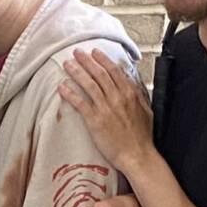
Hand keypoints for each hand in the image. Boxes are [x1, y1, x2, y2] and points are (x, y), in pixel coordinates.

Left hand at [58, 49, 154, 177]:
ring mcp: (106, 108)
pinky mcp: (95, 121)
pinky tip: (62, 87)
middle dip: (87, 61)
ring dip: (77, 72)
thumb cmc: (141, 136)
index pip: (114, 71)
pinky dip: (70, 93)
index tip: (95, 52)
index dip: (103, 60)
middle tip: (77, 52)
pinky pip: (80, 103)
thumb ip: (137, 95)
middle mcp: (117, 98)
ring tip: (68, 64)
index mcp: (130, 94)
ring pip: (89, 85)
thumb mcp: (145, 110)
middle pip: (100, 74)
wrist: (137, 155)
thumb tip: (132, 84)